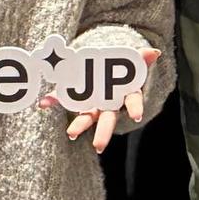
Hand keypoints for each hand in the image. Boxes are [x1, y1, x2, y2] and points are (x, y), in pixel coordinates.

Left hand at [40, 47, 160, 152]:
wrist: (108, 69)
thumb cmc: (122, 70)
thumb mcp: (132, 63)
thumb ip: (141, 59)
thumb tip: (154, 52)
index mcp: (125, 94)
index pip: (132, 102)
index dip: (135, 109)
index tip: (136, 117)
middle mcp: (109, 105)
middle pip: (107, 121)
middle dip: (103, 134)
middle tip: (98, 147)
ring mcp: (93, 105)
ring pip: (87, 118)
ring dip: (78, 125)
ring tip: (70, 133)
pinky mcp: (77, 99)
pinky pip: (65, 100)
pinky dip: (54, 100)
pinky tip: (44, 102)